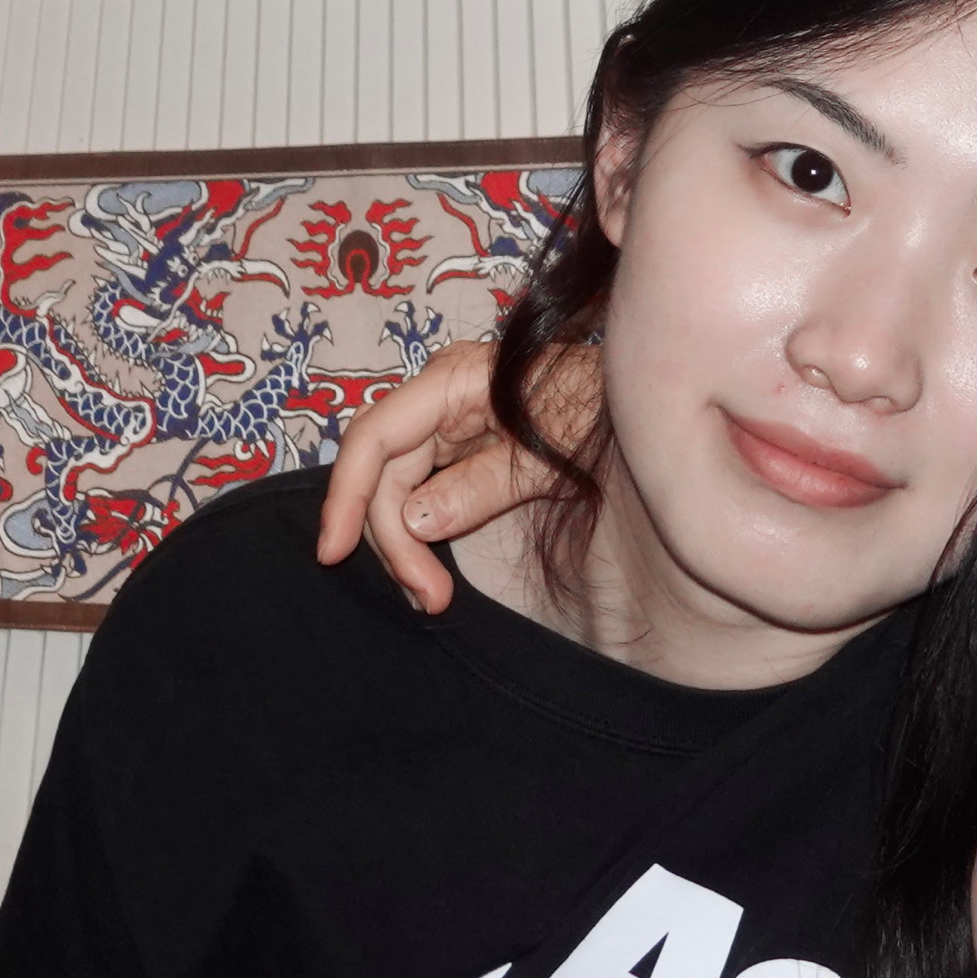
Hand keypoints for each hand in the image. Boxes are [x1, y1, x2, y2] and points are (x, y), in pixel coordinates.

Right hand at [311, 341, 585, 611]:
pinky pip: (417, 486)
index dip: (346, 494)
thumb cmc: (601, 409)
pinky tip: (428, 570)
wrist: (641, 395)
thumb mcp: (549, 456)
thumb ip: (480, 487)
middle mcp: (437, 395)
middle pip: (378, 467)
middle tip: (425, 595)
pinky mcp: (458, 443)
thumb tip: (413, 521)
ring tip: (430, 594)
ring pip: (392, 482)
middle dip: (387, 534)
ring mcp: (445, 419)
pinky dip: (418, 529)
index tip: (335, 551)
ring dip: (401, 540)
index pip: (374, 436)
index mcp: (452, 382)